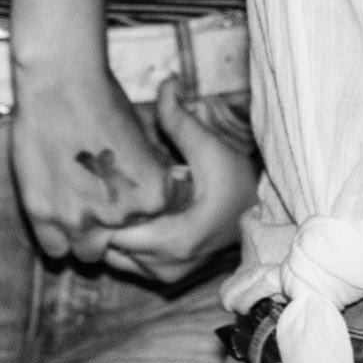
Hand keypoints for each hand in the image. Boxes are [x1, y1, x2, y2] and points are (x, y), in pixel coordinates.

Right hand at [9, 62, 175, 264]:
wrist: (61, 81)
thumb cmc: (106, 101)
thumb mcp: (144, 140)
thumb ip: (149, 177)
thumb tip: (158, 192)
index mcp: (154, 195)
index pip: (158, 223)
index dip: (145, 209)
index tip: (133, 194)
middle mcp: (120, 215)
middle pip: (124, 242)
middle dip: (117, 227)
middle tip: (103, 198)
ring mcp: (79, 219)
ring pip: (89, 254)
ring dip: (87, 236)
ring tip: (80, 206)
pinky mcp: (43, 216)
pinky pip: (55, 249)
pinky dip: (57, 236)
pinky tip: (58, 210)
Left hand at [102, 85, 257, 285]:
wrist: (263, 219)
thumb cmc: (237, 185)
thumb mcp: (210, 149)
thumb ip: (180, 120)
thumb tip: (166, 82)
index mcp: (174, 239)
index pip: (112, 231)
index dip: (101, 204)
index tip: (99, 178)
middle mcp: (166, 266)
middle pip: (110, 244)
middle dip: (104, 215)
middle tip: (102, 182)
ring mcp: (166, 276)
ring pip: (116, 256)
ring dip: (113, 229)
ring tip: (117, 196)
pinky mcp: (166, 279)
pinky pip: (129, 263)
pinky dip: (125, 241)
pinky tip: (131, 213)